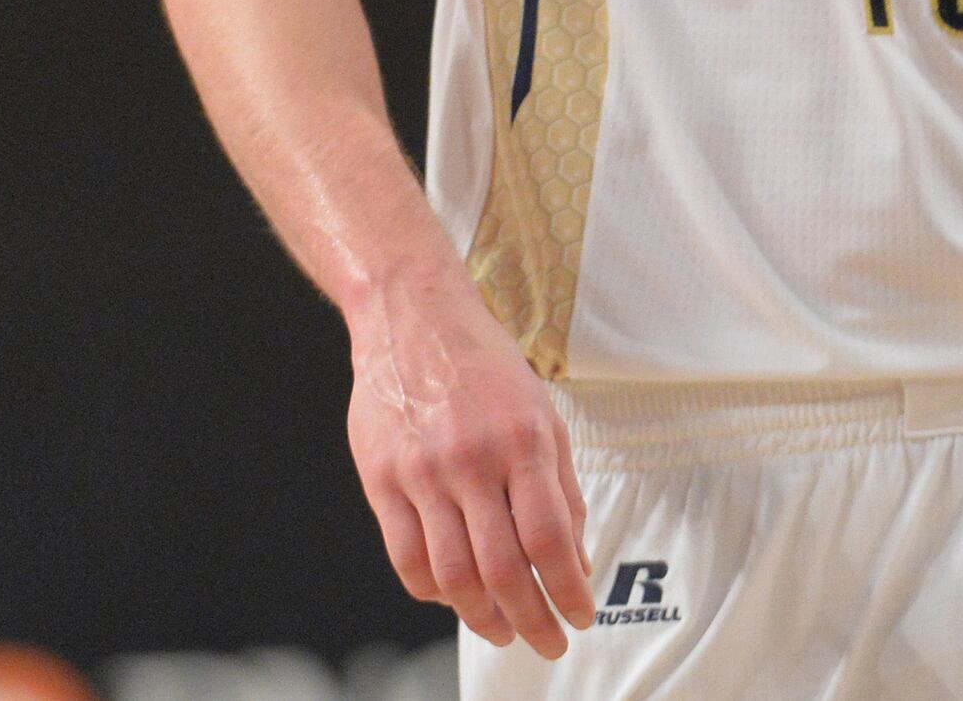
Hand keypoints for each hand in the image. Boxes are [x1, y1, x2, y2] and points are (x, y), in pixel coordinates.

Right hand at [345, 264, 594, 655]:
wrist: (413, 319)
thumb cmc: (486, 366)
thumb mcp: (543, 412)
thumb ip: (562, 486)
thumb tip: (578, 558)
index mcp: (524, 440)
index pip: (551, 537)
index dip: (568, 589)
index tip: (581, 616)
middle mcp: (473, 460)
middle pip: (503, 567)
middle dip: (531, 619)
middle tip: (548, 642)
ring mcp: (421, 473)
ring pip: (452, 573)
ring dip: (482, 616)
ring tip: (504, 631)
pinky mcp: (381, 480)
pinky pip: (406, 558)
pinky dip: (433, 591)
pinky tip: (455, 599)